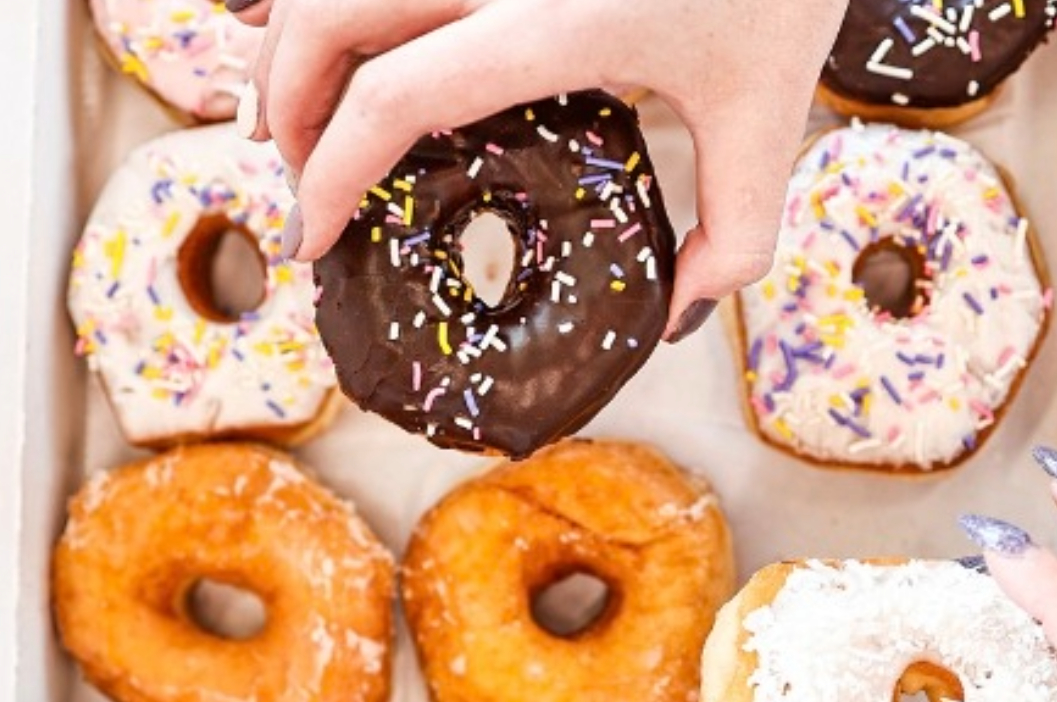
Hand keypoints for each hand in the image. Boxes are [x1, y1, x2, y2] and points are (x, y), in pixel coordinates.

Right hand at [228, 0, 846, 336]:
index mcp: (555, 23)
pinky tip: (330, 32)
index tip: (314, 234)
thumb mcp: (771, 118)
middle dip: (286, 109)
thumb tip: (678, 317)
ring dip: (293, 42)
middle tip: (295, 180)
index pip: (394, 100)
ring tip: (295, 114)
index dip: (331, 175)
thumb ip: (734, 239)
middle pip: (327, 21)